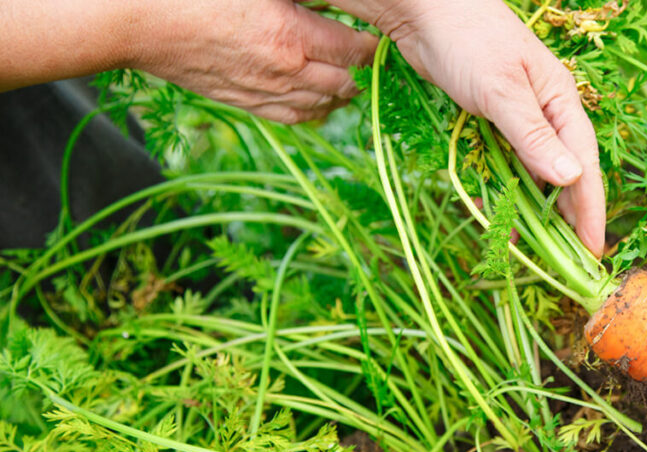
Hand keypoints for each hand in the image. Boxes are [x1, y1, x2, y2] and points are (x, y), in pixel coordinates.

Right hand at [127, 0, 377, 123]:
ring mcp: (266, 92)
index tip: (375, 35)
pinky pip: (295, 117)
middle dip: (364, 72)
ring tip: (351, 77)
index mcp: (291, 35)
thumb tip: (328, 0)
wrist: (142, 23)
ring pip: (324, 105)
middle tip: (368, 57)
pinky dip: (316, 109)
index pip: (354, 50)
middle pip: (346, 84)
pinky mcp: (247, 103)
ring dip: (343, 93)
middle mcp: (285, 72)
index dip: (371, 45)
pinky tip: (322, 98)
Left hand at [333, 0, 606, 256]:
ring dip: (535, 210)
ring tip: (535, 250)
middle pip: (563, 174)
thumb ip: (534, 138)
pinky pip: (505, 165)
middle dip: (568, 218)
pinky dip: (505, 191)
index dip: (590, 209)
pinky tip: (499, 215)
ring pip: (534, 173)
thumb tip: (570, 179)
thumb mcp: (503, 92)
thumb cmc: (469, 40)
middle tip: (569, 262)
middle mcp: (546, 112)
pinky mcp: (491, 121)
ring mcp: (518, 118)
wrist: (426, 9)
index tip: (593, 249)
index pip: (584, 164)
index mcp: (561, 101)